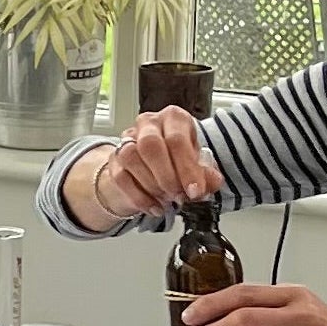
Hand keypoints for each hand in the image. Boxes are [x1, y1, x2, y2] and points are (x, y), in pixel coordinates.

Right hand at [67, 110, 219, 225]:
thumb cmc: (177, 160)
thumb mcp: (198, 165)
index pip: (177, 139)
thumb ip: (207, 174)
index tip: (194, 191)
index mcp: (173, 119)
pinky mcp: (114, 159)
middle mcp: (149, 124)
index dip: (186, 168)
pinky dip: (140, 197)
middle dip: (166, 176)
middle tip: (179, 196)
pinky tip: (155, 206)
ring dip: (152, 185)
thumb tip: (212, 182)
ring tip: (167, 200)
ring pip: (131, 158)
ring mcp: (128, 140)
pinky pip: (121, 177)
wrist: (153, 167)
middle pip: (150, 145)